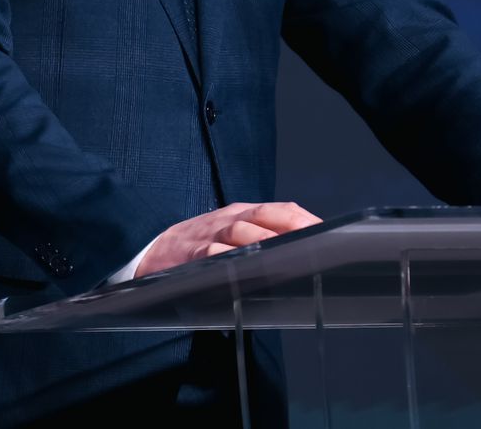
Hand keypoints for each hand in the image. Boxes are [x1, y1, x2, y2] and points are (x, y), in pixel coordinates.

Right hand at [134, 201, 322, 277]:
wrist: (153, 250)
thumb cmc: (201, 245)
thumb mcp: (231, 233)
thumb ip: (260, 238)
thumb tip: (298, 255)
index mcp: (242, 212)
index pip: (279, 209)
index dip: (304, 219)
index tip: (327, 233)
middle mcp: (229, 219)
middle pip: (265, 216)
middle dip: (293, 228)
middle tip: (315, 244)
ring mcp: (211, 235)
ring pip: (242, 232)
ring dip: (266, 243)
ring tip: (289, 256)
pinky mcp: (193, 254)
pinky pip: (214, 254)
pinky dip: (232, 260)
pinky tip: (248, 271)